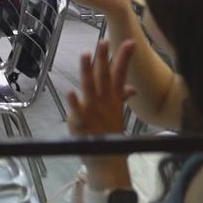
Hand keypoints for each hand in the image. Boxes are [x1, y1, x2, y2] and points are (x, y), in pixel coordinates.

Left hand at [68, 40, 136, 186]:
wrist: (106, 161)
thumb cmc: (109, 133)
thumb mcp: (116, 113)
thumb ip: (121, 97)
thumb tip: (132, 89)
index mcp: (113, 98)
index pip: (120, 74)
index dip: (124, 58)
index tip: (130, 42)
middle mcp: (104, 102)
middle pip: (105, 76)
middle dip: (104, 59)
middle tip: (103, 41)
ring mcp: (93, 111)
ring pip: (90, 87)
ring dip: (87, 71)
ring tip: (85, 54)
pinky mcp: (81, 122)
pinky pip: (77, 110)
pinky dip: (74, 102)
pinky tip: (70, 91)